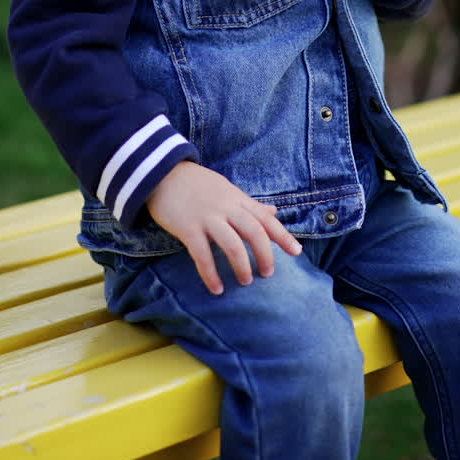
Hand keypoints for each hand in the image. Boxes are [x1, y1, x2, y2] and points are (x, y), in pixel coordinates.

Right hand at [146, 161, 302, 294]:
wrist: (162, 171)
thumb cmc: (197, 183)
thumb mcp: (227, 189)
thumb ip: (250, 203)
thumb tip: (273, 211)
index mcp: (237, 198)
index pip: (266, 218)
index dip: (283, 235)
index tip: (297, 252)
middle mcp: (226, 207)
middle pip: (254, 231)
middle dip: (265, 254)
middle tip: (268, 274)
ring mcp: (207, 217)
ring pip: (232, 243)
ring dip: (242, 265)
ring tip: (246, 281)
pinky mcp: (187, 227)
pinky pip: (202, 254)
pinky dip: (211, 273)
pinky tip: (216, 288)